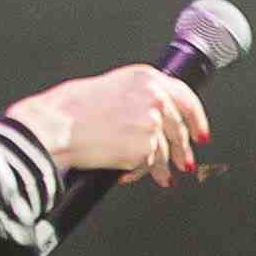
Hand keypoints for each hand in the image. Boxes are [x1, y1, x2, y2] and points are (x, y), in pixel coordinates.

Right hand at [6, 61, 210, 181]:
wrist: (55, 126)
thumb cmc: (70, 108)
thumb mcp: (110, 88)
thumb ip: (137, 97)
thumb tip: (153, 116)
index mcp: (146, 78)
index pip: (186, 97)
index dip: (197, 119)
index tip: (200, 133)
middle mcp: (154, 98)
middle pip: (180, 128)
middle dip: (182, 150)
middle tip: (183, 162)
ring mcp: (152, 124)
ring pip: (165, 151)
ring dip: (163, 168)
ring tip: (162, 177)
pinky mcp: (144, 148)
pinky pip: (148, 166)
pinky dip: (140, 172)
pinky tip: (127, 173)